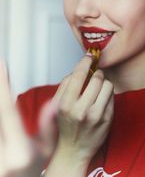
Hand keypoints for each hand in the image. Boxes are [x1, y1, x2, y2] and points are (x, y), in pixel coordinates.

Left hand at [0, 59, 56, 176]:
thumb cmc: (30, 170)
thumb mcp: (46, 152)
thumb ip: (49, 126)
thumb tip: (54, 104)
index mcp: (19, 148)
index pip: (7, 109)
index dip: (3, 84)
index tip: (2, 65)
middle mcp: (1, 148)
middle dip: (0, 85)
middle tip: (1, 66)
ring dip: (0, 95)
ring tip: (2, 77)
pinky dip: (0, 105)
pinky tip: (3, 95)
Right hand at [45, 54, 113, 175]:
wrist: (74, 149)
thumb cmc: (66, 125)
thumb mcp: (58, 105)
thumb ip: (66, 85)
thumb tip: (80, 67)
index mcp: (66, 105)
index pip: (78, 76)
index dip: (85, 62)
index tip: (89, 56)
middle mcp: (82, 111)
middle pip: (97, 78)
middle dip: (97, 73)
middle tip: (94, 76)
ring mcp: (97, 116)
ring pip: (108, 85)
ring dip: (103, 83)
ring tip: (97, 89)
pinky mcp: (108, 119)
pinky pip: (112, 96)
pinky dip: (107, 94)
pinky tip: (100, 100)